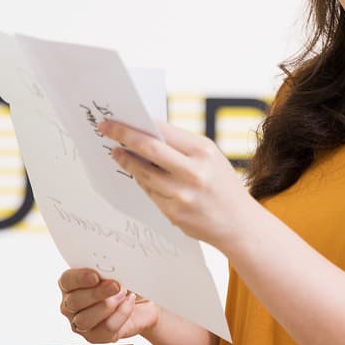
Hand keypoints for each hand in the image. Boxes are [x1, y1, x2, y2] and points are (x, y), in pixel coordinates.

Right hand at [58, 268, 158, 343]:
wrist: (144, 303)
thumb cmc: (126, 284)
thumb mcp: (117, 272)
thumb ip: (107, 272)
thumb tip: (107, 274)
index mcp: (71, 285)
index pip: (67, 281)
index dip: (79, 279)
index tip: (95, 276)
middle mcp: (71, 306)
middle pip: (74, 302)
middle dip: (97, 293)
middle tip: (115, 285)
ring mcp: (81, 323)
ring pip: (85, 320)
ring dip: (108, 306)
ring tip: (123, 295)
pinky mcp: (96, 336)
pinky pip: (105, 329)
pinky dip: (120, 315)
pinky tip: (128, 303)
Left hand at [98, 120, 257, 247]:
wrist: (238, 223)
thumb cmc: (222, 185)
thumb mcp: (211, 157)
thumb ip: (182, 146)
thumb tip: (146, 133)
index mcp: (203, 151)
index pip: (162, 132)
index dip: (136, 125)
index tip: (117, 120)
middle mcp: (193, 172)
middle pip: (148, 149)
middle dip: (123, 137)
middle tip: (106, 129)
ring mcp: (181, 195)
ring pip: (143, 173)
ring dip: (127, 161)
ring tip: (118, 153)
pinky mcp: (173, 214)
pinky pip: (149, 192)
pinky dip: (141, 181)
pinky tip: (137, 174)